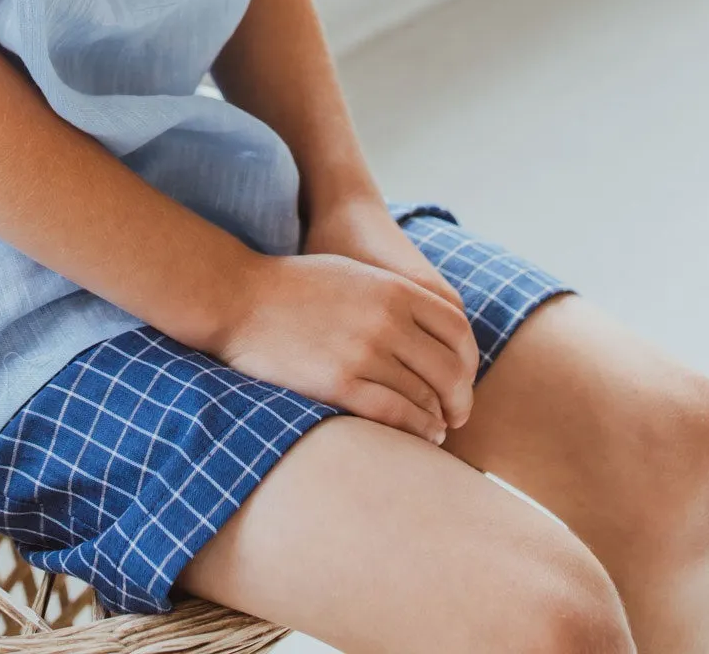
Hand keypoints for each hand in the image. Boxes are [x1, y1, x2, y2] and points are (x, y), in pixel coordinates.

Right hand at [220, 240, 477, 443]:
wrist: (240, 296)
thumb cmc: (297, 286)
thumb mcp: (356, 275)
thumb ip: (397, 297)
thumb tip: (434, 331)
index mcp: (394, 288)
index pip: (458, 330)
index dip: (469, 362)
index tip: (462, 380)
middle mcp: (386, 319)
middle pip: (450, 370)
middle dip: (460, 400)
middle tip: (458, 415)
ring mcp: (363, 352)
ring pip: (425, 397)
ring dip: (438, 419)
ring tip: (437, 429)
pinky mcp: (339, 383)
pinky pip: (395, 415)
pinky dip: (416, 429)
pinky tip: (419, 434)